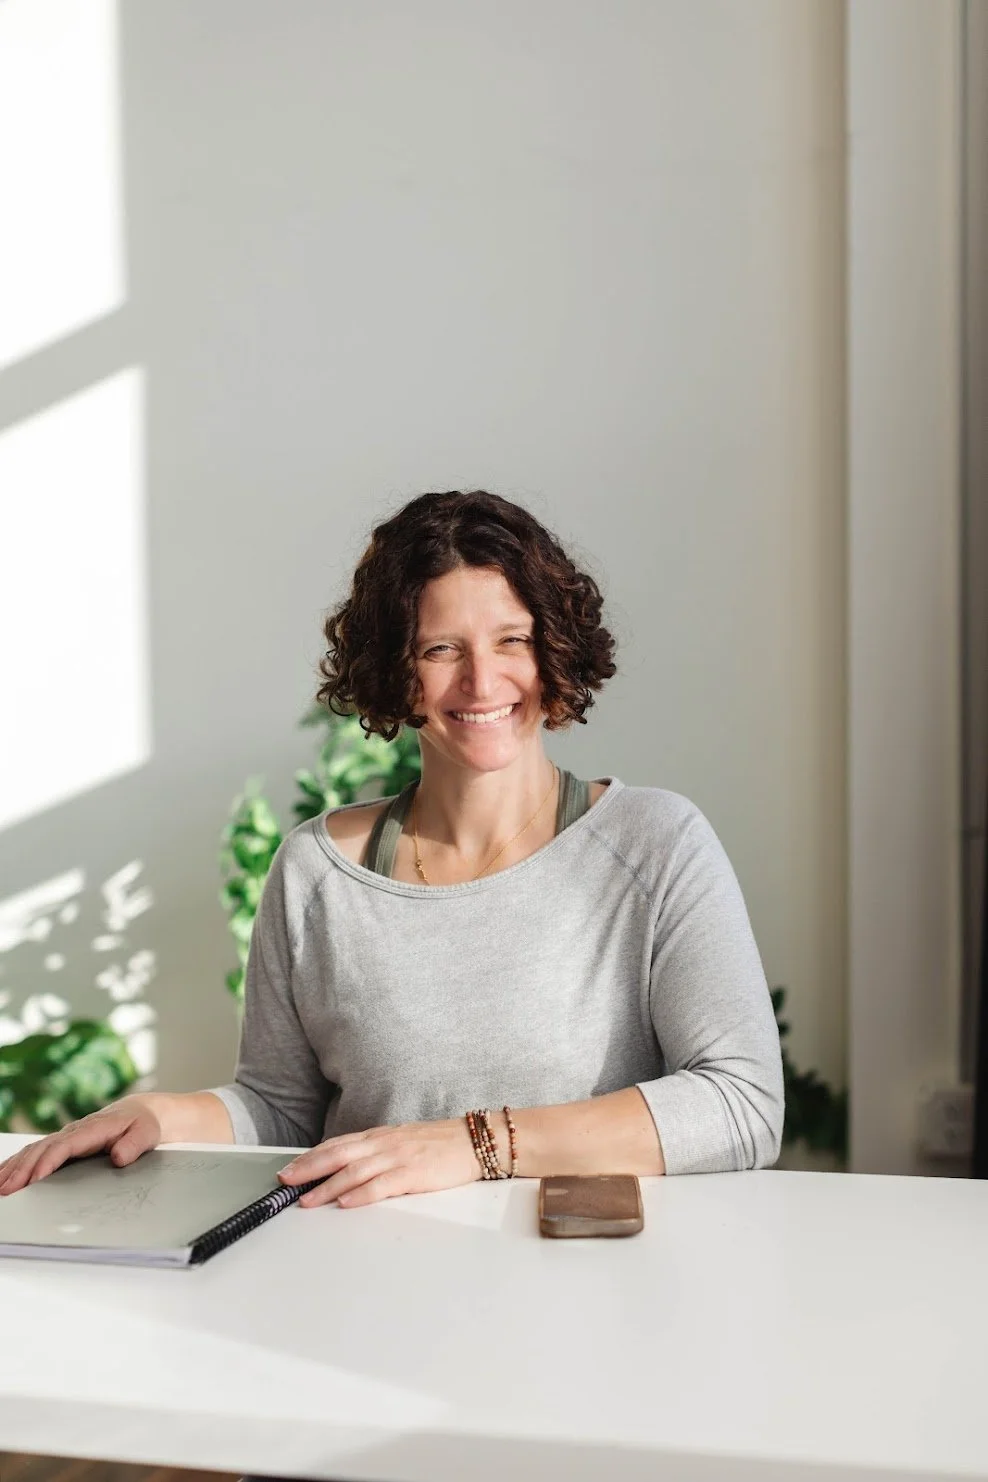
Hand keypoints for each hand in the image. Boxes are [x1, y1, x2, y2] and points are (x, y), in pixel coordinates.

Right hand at [0, 1096, 163, 1195]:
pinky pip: (34, 1153)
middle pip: (42, 1150)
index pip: (64, 1146)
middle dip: (22, 1170)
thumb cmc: (142, 1124)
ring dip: (14, 1168)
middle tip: (7, 1191)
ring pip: (33, 1151)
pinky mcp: (61, 1143)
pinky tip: (3, 1176)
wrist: (139, 1112)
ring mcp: (65, 1137)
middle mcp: (74, 1131)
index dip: (48, 1162)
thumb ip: (134, 1145)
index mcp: (92, 1129)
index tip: (35, 1179)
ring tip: (0, 1188)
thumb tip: (118, 1157)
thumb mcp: (146, 1133)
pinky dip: (16, 1164)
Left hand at [277, 1116, 481, 1208]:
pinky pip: (382, 1185)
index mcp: (381, 1136)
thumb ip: (379, 1152)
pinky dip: (361, 1194)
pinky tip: (345, 1203)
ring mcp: (398, 1157)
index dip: (312, 1156)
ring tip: (307, 1200)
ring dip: (327, 1186)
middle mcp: (385, 1143)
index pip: (338, 1144)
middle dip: (309, 1168)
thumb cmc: (442, 1144)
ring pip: (355, 1171)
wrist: (476, 1140)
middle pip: (338, 1154)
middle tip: (285, 1182)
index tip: (291, 1168)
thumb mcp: (404, 1142)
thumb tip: (351, 1167)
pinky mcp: (414, 1173)